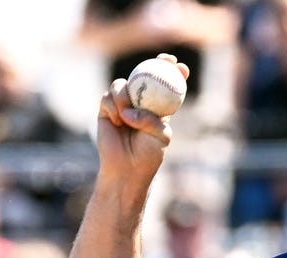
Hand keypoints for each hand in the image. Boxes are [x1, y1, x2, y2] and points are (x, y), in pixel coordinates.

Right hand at [95, 54, 188, 182]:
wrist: (127, 168)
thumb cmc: (148, 154)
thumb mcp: (161, 136)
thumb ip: (152, 120)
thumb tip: (131, 110)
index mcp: (159, 108)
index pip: (167, 86)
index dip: (173, 73)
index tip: (180, 66)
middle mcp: (141, 102)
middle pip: (145, 75)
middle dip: (154, 63)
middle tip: (162, 60)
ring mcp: (123, 104)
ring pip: (122, 84)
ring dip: (125, 96)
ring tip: (127, 117)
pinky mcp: (107, 108)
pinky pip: (108, 96)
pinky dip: (113, 106)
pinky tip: (117, 120)